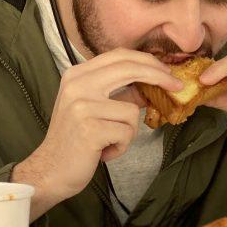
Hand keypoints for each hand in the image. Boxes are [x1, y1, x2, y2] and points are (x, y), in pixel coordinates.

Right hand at [11, 50, 181, 217]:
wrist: (49, 171)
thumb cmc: (75, 140)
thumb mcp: (93, 108)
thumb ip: (119, 94)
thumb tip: (153, 83)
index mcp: (78, 75)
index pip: (119, 56)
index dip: (148, 61)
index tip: (167, 72)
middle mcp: (78, 85)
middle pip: (129, 68)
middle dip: (159, 76)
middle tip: (176, 87)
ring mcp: (82, 106)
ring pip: (131, 110)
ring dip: (127, 132)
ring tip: (108, 142)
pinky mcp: (90, 128)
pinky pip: (126, 133)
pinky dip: (121, 147)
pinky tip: (103, 152)